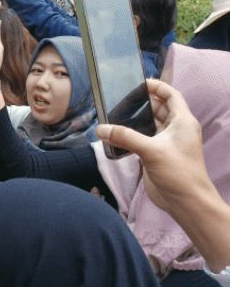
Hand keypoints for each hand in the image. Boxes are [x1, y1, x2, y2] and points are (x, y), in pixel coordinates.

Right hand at [95, 80, 206, 214]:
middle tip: (119, 98)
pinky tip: (116, 135)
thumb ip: (125, 137)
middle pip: (157, 107)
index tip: (138, 83)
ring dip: (133, 119)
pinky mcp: (156, 154)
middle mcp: (175, 129)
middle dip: (140, 102)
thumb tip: (100, 128)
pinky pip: (141, 138)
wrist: (186, 203)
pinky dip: (130, 135)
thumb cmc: (179, 173)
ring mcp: (165, 142)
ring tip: (114, 114)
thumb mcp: (151, 151)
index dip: (156, 87)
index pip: (171, 95)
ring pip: (148, 123)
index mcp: (183, 121)